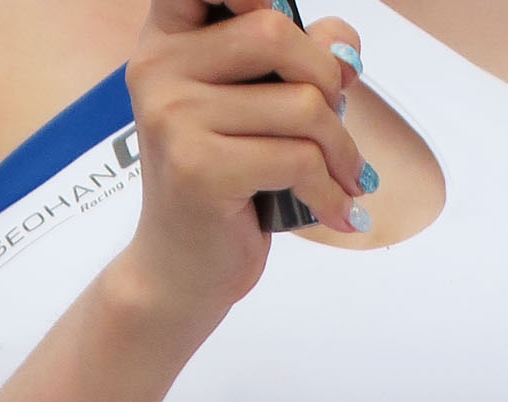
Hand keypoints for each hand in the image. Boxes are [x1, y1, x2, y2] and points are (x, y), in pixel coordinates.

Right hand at [118, 0, 369, 331]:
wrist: (180, 271)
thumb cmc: (222, 183)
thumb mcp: (255, 109)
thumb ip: (296, 58)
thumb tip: (345, 46)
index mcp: (167, 37)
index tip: (284, 17)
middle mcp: (159, 67)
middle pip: (273, 32)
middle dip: (327, 79)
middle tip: (340, 119)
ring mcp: (174, 118)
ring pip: (300, 104)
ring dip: (342, 147)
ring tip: (348, 176)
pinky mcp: (199, 169)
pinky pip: (298, 159)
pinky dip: (333, 189)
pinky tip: (340, 210)